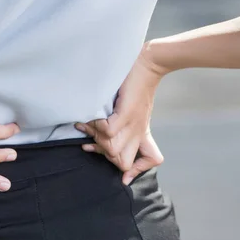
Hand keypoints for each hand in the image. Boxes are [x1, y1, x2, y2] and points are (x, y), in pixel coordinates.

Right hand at [75, 44, 167, 183]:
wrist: (146, 63)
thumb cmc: (133, 84)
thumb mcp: (132, 109)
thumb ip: (122, 124)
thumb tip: (98, 137)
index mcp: (143, 131)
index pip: (153, 159)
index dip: (137, 170)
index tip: (124, 176)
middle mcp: (139, 130)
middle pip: (122, 161)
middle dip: (104, 154)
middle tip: (93, 140)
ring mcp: (133, 123)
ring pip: (112, 148)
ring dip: (95, 138)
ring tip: (86, 126)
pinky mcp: (126, 113)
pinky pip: (108, 131)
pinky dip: (95, 126)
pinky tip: (88, 118)